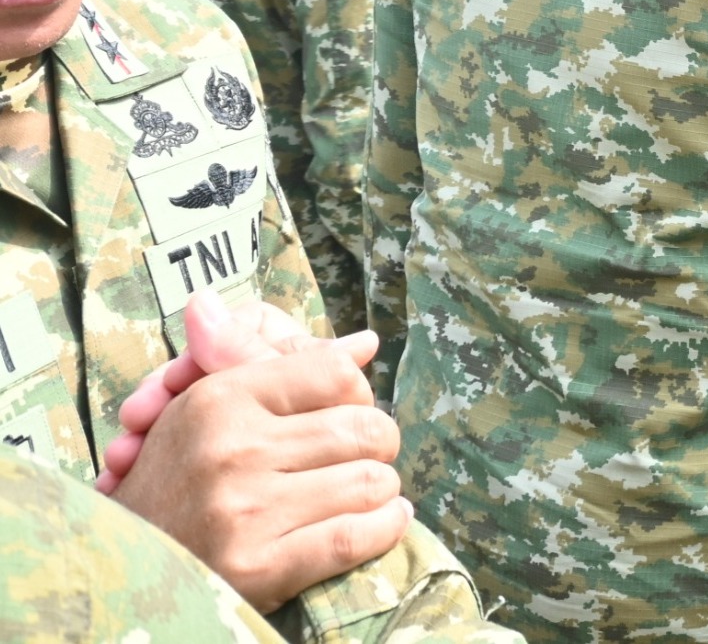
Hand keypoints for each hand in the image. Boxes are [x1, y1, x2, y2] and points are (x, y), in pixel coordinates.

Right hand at [110, 299, 406, 611]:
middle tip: (366, 455)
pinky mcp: (257, 568)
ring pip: (369, 481)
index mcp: (219, 399)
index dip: (356, 392)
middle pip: (365, 428)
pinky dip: (382, 528)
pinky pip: (353, 537)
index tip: (349, 411)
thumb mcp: (204, 408)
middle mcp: (232, 451)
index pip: (336, 373)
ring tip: (370, 491)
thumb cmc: (174, 480)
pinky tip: (380, 522)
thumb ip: (277, 368)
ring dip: (379, 489)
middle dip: (376, 444)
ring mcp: (244, 511)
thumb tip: (364, 342)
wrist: (119, 572)